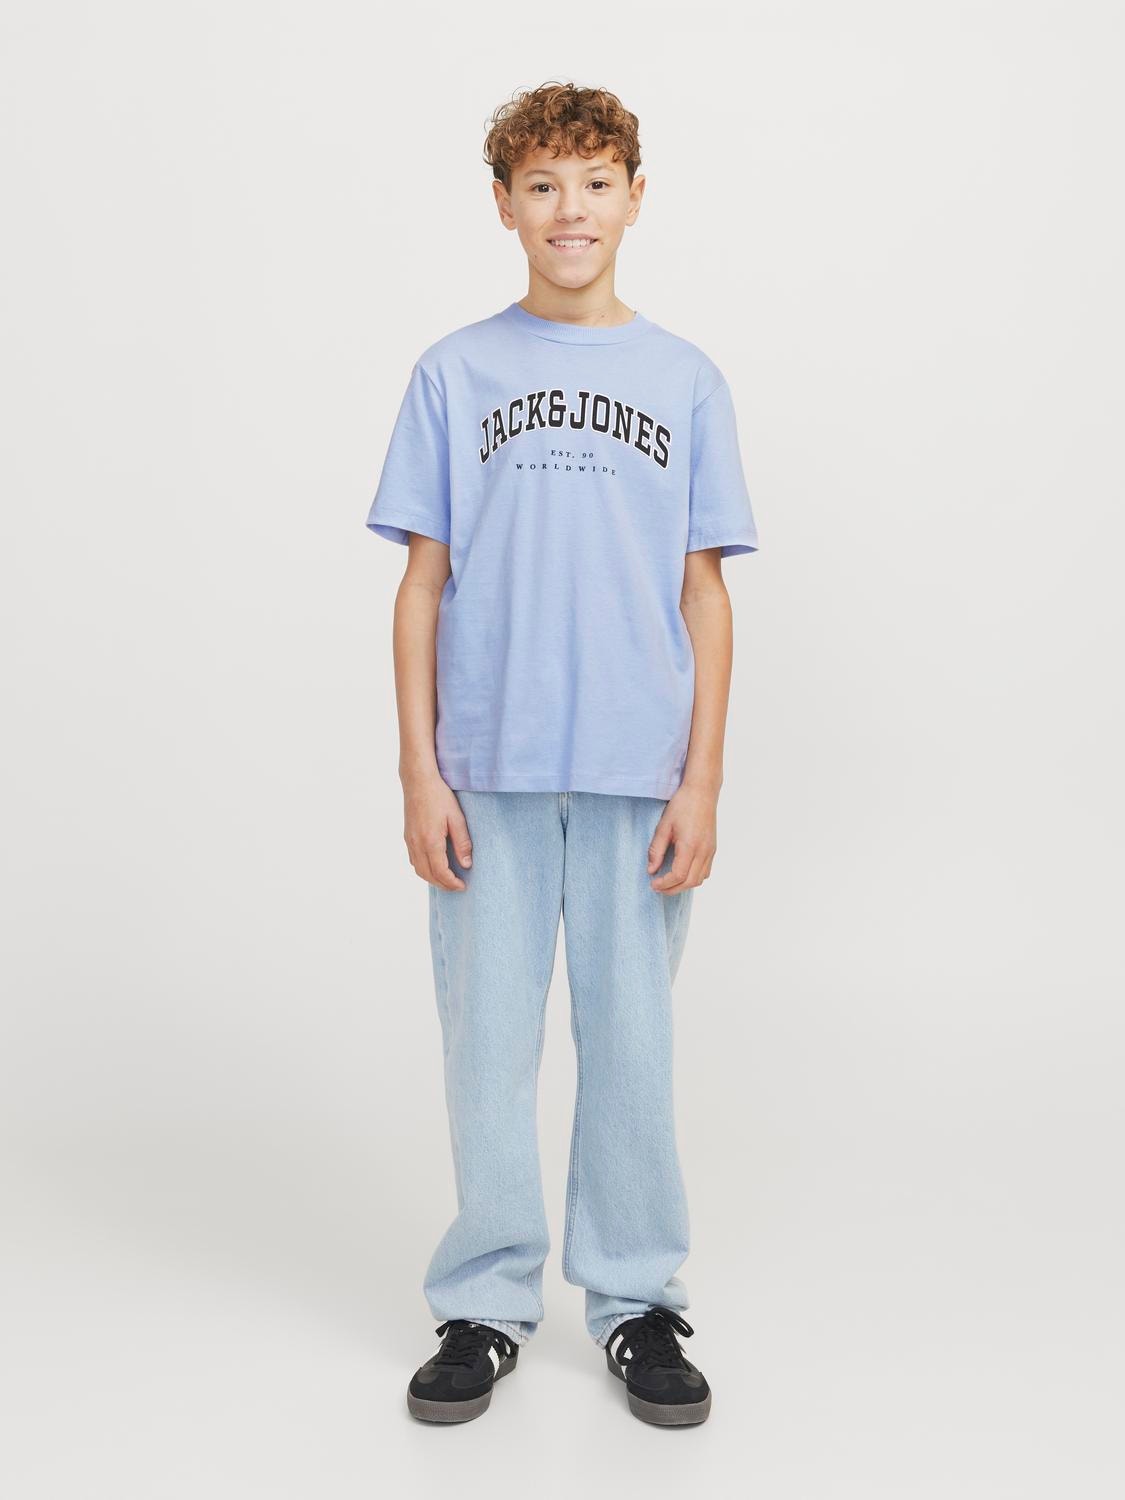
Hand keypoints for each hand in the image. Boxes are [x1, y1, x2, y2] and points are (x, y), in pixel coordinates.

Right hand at [402, 772, 472, 889]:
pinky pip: (414, 860)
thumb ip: (462, 842)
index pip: (440, 872)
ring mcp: (409, 841)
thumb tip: (466, 864)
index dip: (452, 883)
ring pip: (418, 870)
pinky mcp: (407, 836)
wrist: (418, 781)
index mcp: (430, 841)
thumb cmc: (439, 796)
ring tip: (447, 880)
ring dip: (432, 879)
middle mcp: (417, 844)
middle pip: (428, 875)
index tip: (463, 886)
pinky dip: (424, 869)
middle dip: (443, 885)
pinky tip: (434, 866)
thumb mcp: (457, 818)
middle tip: (457, 887)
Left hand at [647, 782, 717, 892]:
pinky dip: (694, 878)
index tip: (653, 883)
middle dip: (672, 889)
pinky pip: (705, 871)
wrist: (702, 792)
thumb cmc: (682, 805)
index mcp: (690, 845)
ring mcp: (710, 850)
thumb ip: (656, 850)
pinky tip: (682, 873)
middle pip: (690, 882)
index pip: (678, 875)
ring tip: (668, 883)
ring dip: (684, 885)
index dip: (665, 883)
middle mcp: (703, 851)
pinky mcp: (712, 848)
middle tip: (658, 888)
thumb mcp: (663, 826)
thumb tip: (651, 870)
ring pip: (699, 879)